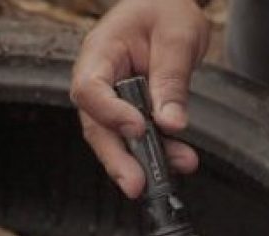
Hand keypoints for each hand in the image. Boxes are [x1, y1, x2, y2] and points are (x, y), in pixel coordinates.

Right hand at [69, 0, 208, 197]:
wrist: (168, 6)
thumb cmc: (165, 10)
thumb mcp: (177, 38)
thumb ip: (172, 80)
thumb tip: (172, 123)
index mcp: (100, 52)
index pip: (90, 89)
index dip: (109, 113)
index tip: (138, 129)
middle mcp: (99, 80)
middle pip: (97, 126)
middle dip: (117, 158)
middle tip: (137, 184)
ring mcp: (111, 99)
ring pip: (115, 138)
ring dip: (140, 161)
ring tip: (169, 175)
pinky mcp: (129, 111)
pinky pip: (136, 137)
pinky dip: (156, 151)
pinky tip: (178, 160)